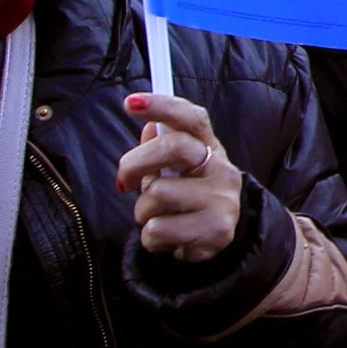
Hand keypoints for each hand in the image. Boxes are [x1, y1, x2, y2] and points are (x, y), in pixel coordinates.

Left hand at [117, 92, 245, 261]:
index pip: (191, 118)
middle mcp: (222, 170)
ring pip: (157, 194)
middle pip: (173, 147)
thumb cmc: (186, 200)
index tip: (131, 102)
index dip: (162, 106)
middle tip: (124, 182)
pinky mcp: (216, 231)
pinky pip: (158, 229)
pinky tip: (167, 238)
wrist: (213, 245)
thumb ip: (162, 147)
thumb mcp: (176, 170)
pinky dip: (151, 238)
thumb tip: (150, 126)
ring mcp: (222, 200)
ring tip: (158, 218)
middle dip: (135, 163)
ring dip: (143, 211)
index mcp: (210, 148)